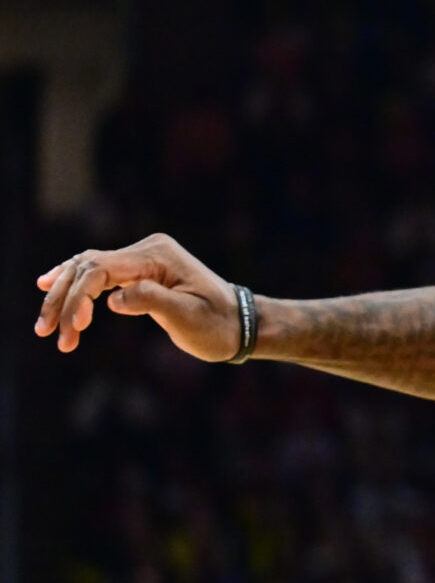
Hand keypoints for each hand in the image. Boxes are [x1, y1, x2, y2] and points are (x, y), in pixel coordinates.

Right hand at [34, 234, 241, 358]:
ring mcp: (144, 259)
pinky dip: (75, 287)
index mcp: (158, 255)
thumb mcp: (188, 316)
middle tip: (46, 332)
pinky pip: (99, 275)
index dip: (79, 296)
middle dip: (62, 299)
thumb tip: (113, 298)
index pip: (101, 268)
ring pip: (88, 269)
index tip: (74, 328)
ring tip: (45, 328)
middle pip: (88, 266)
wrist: (240, 324)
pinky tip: (50, 289)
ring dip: (64, 297)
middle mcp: (148, 250)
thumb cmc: (218, 324)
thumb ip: (151, 301)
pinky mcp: (141, 271)